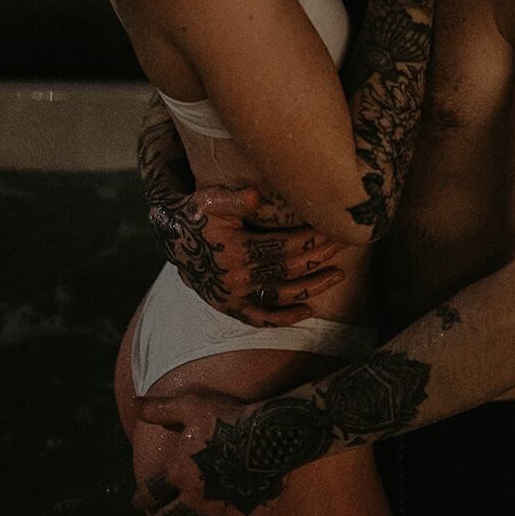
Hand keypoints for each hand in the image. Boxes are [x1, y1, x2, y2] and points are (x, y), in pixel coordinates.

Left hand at [135, 390, 279, 515]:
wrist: (268, 435)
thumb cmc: (228, 417)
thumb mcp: (190, 405)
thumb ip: (160, 409)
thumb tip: (134, 405)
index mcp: (179, 472)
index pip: (152, 491)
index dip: (141, 499)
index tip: (137, 504)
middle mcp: (192, 498)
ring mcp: (216, 513)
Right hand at [150, 185, 344, 324]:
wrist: (171, 236)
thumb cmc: (196, 212)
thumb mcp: (209, 199)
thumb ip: (233, 198)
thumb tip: (256, 196)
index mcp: (233, 251)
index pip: (283, 247)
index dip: (310, 239)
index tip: (332, 228)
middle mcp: (234, 279)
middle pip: (287, 271)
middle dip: (318, 258)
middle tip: (343, 245)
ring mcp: (232, 296)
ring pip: (280, 297)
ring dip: (312, 288)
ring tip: (338, 276)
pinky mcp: (228, 306)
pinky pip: (259, 318)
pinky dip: (284, 319)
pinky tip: (308, 312)